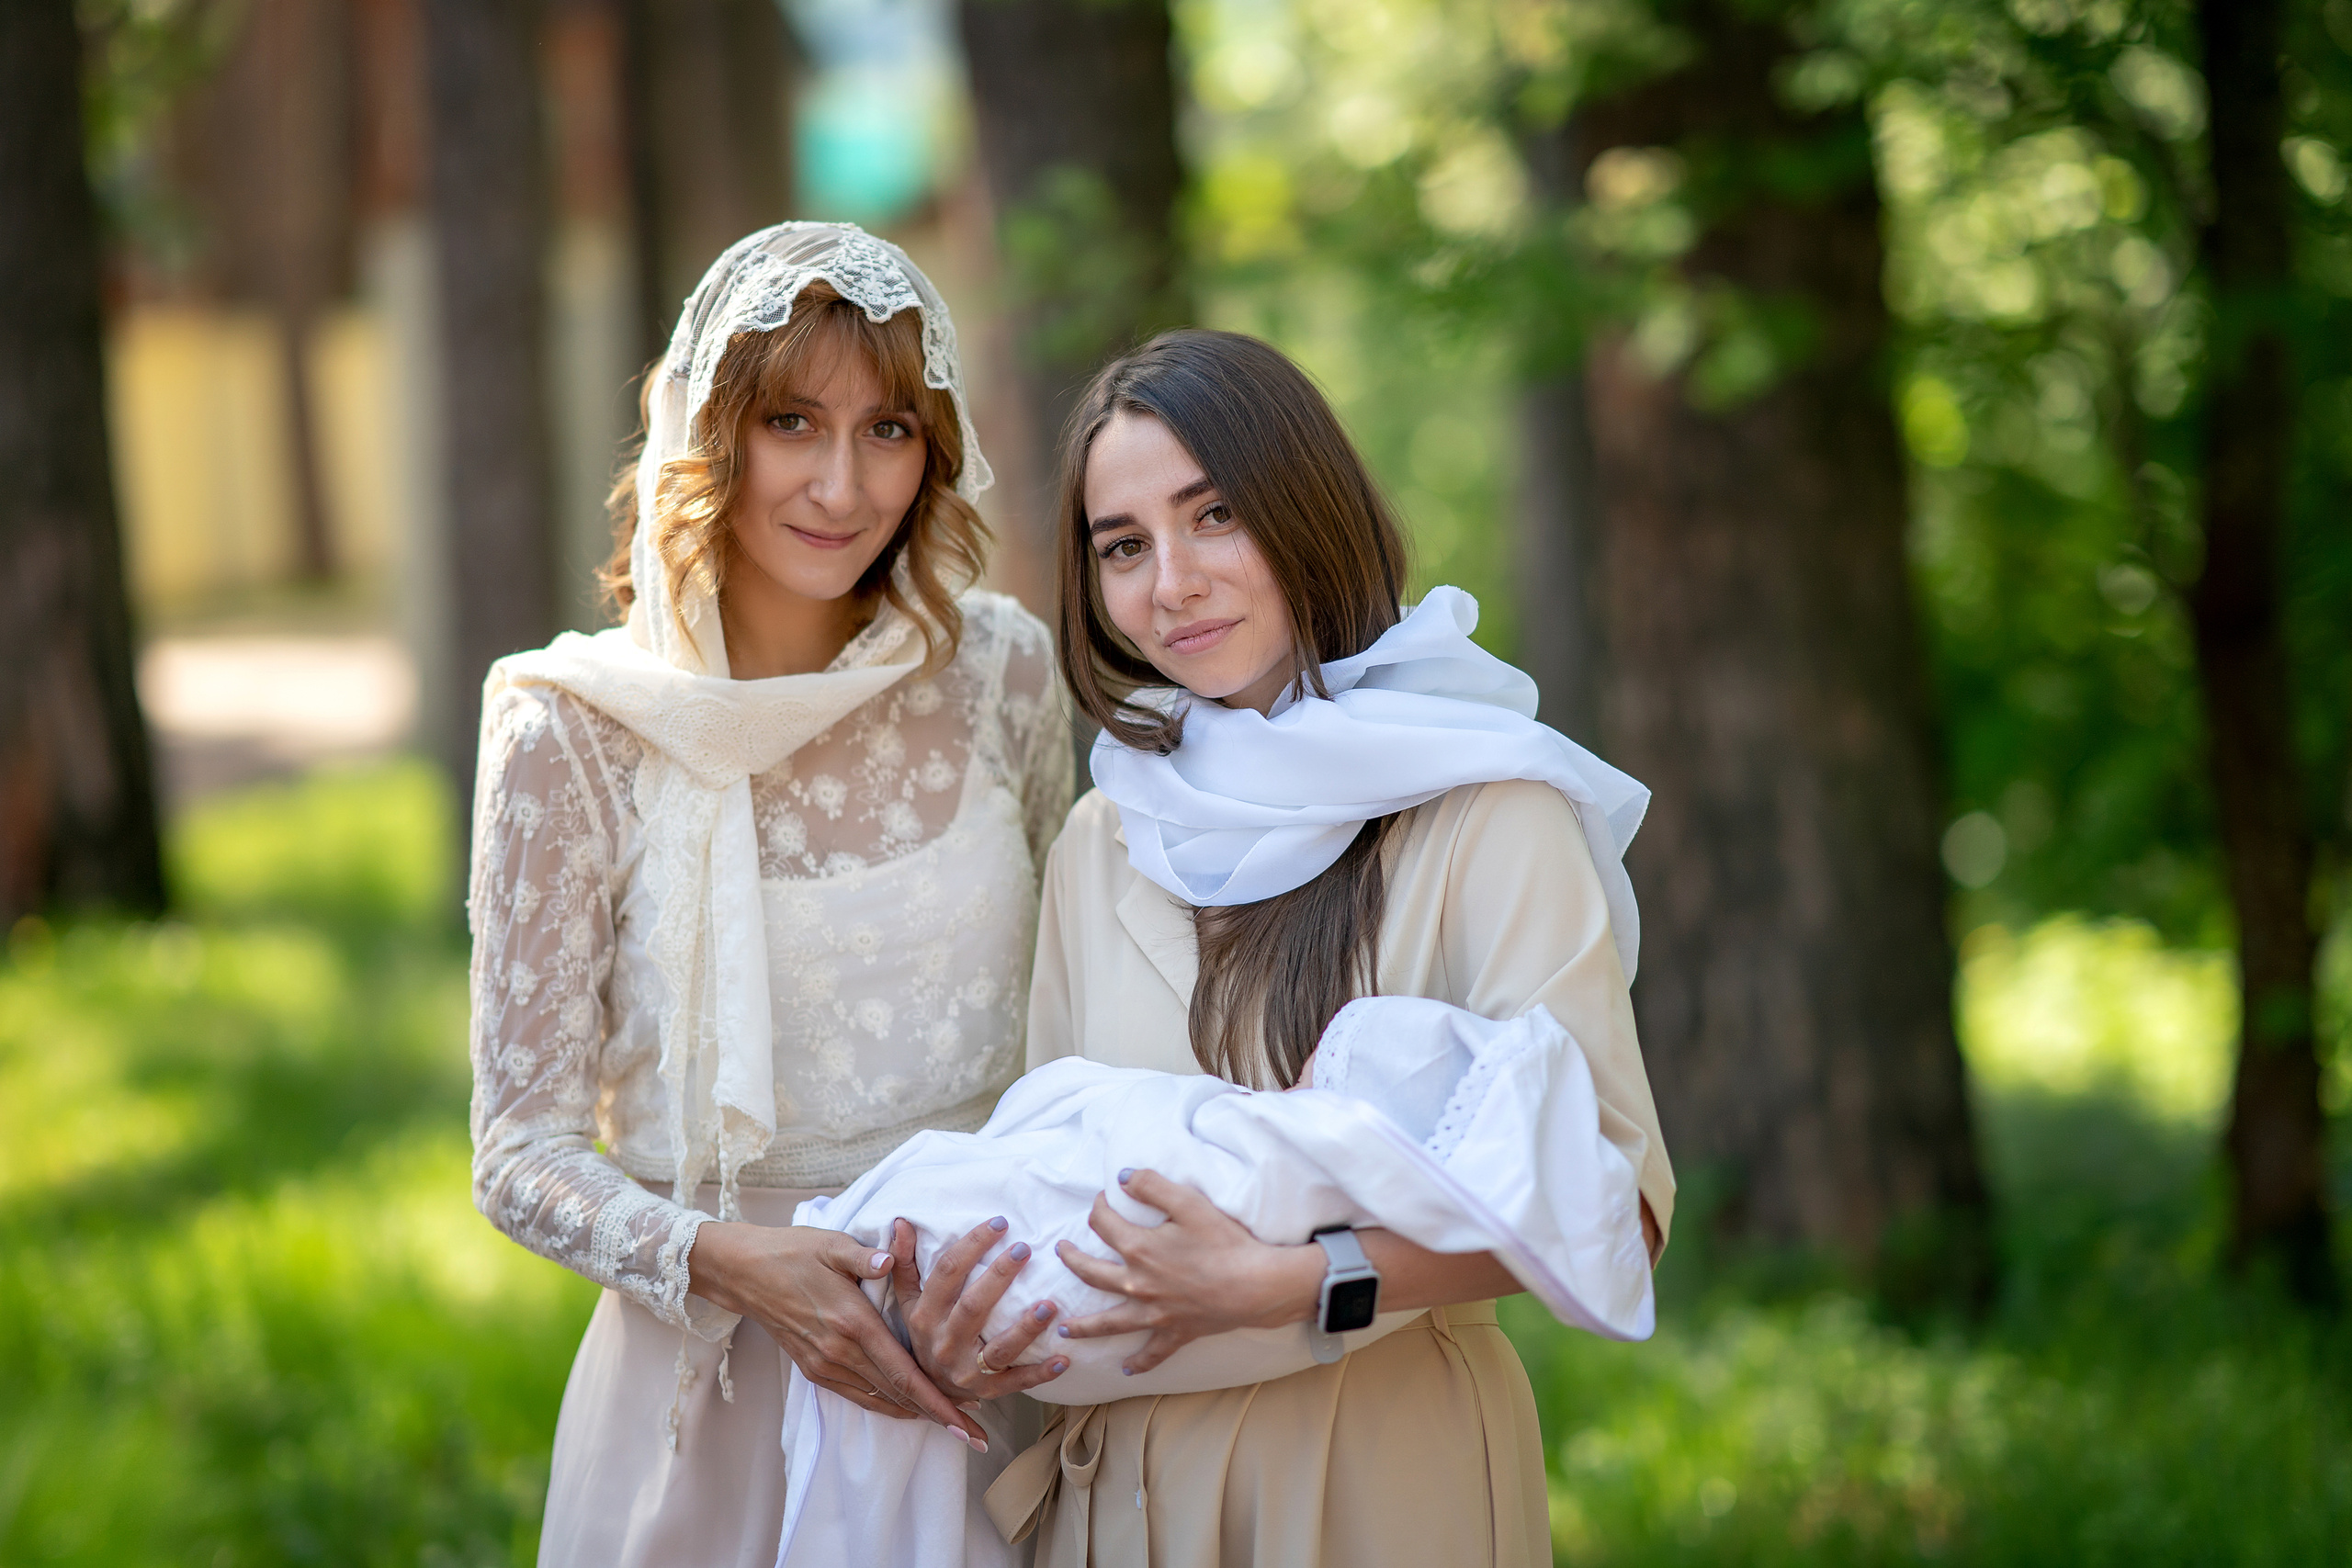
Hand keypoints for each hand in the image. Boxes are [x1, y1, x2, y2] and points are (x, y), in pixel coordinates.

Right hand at [685, 1220, 983, 1447]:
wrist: (745, 1272)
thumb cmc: (794, 1251)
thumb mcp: (832, 1244)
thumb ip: (866, 1256)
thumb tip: (891, 1259)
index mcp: (852, 1322)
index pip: (903, 1373)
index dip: (937, 1400)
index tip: (964, 1421)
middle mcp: (839, 1352)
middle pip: (897, 1395)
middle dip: (937, 1415)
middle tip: (973, 1433)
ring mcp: (824, 1364)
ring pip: (878, 1399)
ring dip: (914, 1413)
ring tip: (950, 1425)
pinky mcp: (813, 1370)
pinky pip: (856, 1396)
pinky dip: (885, 1406)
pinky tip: (906, 1410)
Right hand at [893, 1217, 1070, 1402]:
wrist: (927, 1392)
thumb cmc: (926, 1335)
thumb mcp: (908, 1302)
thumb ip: (904, 1264)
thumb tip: (902, 1223)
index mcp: (926, 1315)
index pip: (947, 1272)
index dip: (972, 1244)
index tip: (999, 1223)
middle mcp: (944, 1342)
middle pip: (973, 1306)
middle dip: (1000, 1276)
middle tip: (1024, 1248)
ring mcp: (966, 1370)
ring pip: (998, 1349)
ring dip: (1026, 1329)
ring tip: (1050, 1305)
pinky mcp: (987, 1390)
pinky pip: (1016, 1382)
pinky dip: (1040, 1373)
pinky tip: (1063, 1359)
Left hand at [1053, 1169, 1323, 1376]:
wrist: (1255, 1284)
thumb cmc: (1224, 1241)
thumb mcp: (1188, 1202)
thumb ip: (1152, 1185)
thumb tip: (1121, 1177)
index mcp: (1138, 1249)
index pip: (1104, 1225)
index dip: (1098, 1208)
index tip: (1101, 1199)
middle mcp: (1137, 1284)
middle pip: (1092, 1273)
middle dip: (1072, 1261)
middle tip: (1061, 1252)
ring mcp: (1154, 1313)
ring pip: (1109, 1322)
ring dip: (1084, 1326)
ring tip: (1064, 1330)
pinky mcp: (1175, 1333)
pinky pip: (1152, 1353)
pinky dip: (1139, 1363)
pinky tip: (1126, 1370)